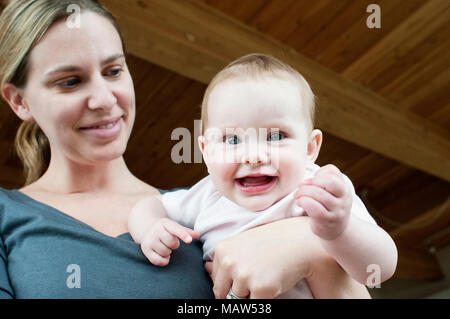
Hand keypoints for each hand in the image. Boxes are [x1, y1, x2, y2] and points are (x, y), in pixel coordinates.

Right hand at [140, 217, 198, 265]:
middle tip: (170, 241)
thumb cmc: (165, 229)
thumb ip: (186, 231)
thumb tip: (197, 234)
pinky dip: (163, 261)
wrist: (146, 229)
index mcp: (165, 223)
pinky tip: (163, 255)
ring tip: (164, 246)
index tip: (189, 240)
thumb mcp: (174, 226)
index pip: (176, 229)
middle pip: (172, 243)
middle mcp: (156, 231)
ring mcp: (150, 240)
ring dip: (168, 252)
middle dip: (174, 245)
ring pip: (165, 252)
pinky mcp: (145, 250)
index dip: (183, 235)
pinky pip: (158, 261)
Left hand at [206, 217, 324, 298]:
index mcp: (222, 250)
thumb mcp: (242, 245)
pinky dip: (263, 299)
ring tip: (265, 276)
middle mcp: (229, 262)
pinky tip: (272, 283)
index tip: (246, 276)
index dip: (231, 284)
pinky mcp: (260, 288)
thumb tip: (206, 269)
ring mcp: (244, 276)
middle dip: (237, 292)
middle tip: (254, 280)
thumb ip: (223, 260)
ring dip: (251, 294)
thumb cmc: (270, 242)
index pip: (216, 281)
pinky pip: (254, 305)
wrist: (299, 240)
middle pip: (223, 294)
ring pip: (239, 300)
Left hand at [294, 164, 351, 239]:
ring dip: (303, 192)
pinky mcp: (327, 220)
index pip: (333, 172)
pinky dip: (303, 201)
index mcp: (344, 188)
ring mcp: (337, 210)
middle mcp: (344, 199)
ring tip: (297, 195)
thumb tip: (306, 181)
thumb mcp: (331, 193)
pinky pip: (314, 207)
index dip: (319, 172)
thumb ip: (322, 181)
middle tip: (301, 186)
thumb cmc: (328, 207)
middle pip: (331, 181)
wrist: (336, 231)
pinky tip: (300, 203)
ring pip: (320, 194)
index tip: (311, 180)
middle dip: (312, 181)